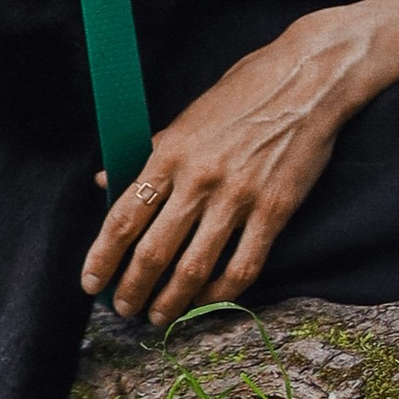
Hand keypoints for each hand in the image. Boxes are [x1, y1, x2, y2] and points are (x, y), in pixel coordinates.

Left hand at [80, 15, 366, 320]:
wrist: (307, 81)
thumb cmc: (244, 93)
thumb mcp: (187, 116)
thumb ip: (148, 154)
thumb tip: (105, 182)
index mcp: (171, 153)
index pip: (124, 217)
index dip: (102, 257)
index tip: (91, 283)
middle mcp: (199, 179)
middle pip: (153, 251)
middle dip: (132, 288)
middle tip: (124, 309)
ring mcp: (238, 197)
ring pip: (193, 267)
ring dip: (171, 301)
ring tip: (159, 317)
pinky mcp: (274, 210)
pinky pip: (243, 266)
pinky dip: (221, 293)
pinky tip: (208, 302)